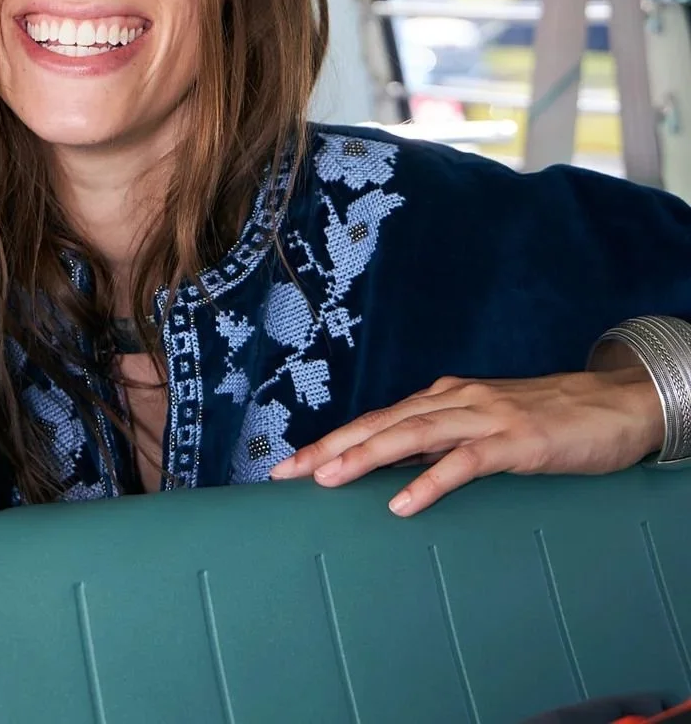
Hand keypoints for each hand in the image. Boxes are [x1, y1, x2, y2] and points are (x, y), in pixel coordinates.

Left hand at [270, 366, 663, 515]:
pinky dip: (430, 482)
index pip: (377, 419)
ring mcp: (484, 418)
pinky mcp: (514, 442)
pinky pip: (464, 463)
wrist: (611, 403)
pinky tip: (403, 503)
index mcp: (444, 398)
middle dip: (331, 446)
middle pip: (382, 423)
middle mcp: (455, 400)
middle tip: (289, 473)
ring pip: (412, 435)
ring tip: (329, 479)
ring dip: (366, 456)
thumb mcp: (486, 428)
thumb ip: (445, 442)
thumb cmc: (547, 420)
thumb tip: (398, 467)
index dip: (332, 440)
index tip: (290, 465)